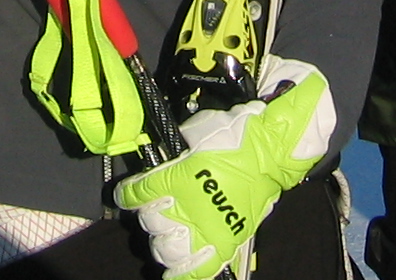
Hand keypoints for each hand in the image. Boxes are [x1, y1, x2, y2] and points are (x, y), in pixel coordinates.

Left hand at [113, 58, 334, 279]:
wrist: (270, 151)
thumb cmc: (234, 136)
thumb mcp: (194, 130)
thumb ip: (174, 146)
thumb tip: (164, 153)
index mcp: (176, 178)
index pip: (137, 194)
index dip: (127, 195)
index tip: (125, 194)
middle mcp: (187, 207)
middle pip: (151, 223)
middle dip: (149, 216)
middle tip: (156, 208)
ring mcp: (206, 228)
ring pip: (168, 249)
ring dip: (163, 243)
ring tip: (166, 238)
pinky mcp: (226, 241)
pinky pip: (201, 268)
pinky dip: (185, 275)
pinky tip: (174, 275)